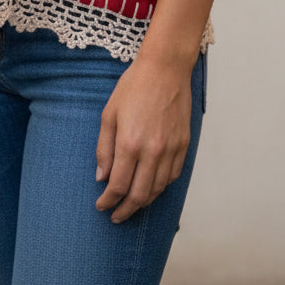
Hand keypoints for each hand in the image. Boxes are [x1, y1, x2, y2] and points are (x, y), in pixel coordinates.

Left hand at [95, 50, 193, 222]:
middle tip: (115, 216)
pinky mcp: (183, 145)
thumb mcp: (109, 114)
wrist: (165, 69)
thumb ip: (104, 148)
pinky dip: (160, 188)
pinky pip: (172, 176)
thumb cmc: (134, 86)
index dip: (108, 201)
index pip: (118, 186)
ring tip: (131, 205)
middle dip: (125, 210)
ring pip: (157, 189)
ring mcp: (171, 149)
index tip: (101, 205)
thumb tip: (102, 177)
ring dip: (142, 202)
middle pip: (139, 195)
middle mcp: (152, 151)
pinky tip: (151, 188)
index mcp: (129, 143)